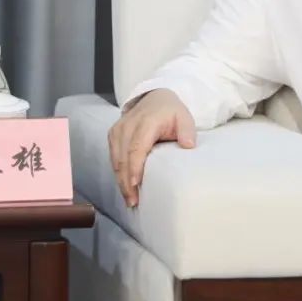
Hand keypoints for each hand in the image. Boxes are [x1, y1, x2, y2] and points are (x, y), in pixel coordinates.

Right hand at [108, 88, 196, 207]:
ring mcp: (118, 130)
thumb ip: (187, 130)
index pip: (136, 147)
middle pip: (123, 158)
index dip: (134, 167)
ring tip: (130, 200)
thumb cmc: (171, 112)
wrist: (155, 98)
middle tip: (133, 202)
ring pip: (116, 160)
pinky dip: (118, 173)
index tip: (136, 184)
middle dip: (126, 181)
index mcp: (146, 122)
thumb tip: (188, 145)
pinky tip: (124, 187)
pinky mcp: (113, 135)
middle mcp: (128, 125)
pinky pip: (113, 157)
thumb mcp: (184, 117)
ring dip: (121, 180)